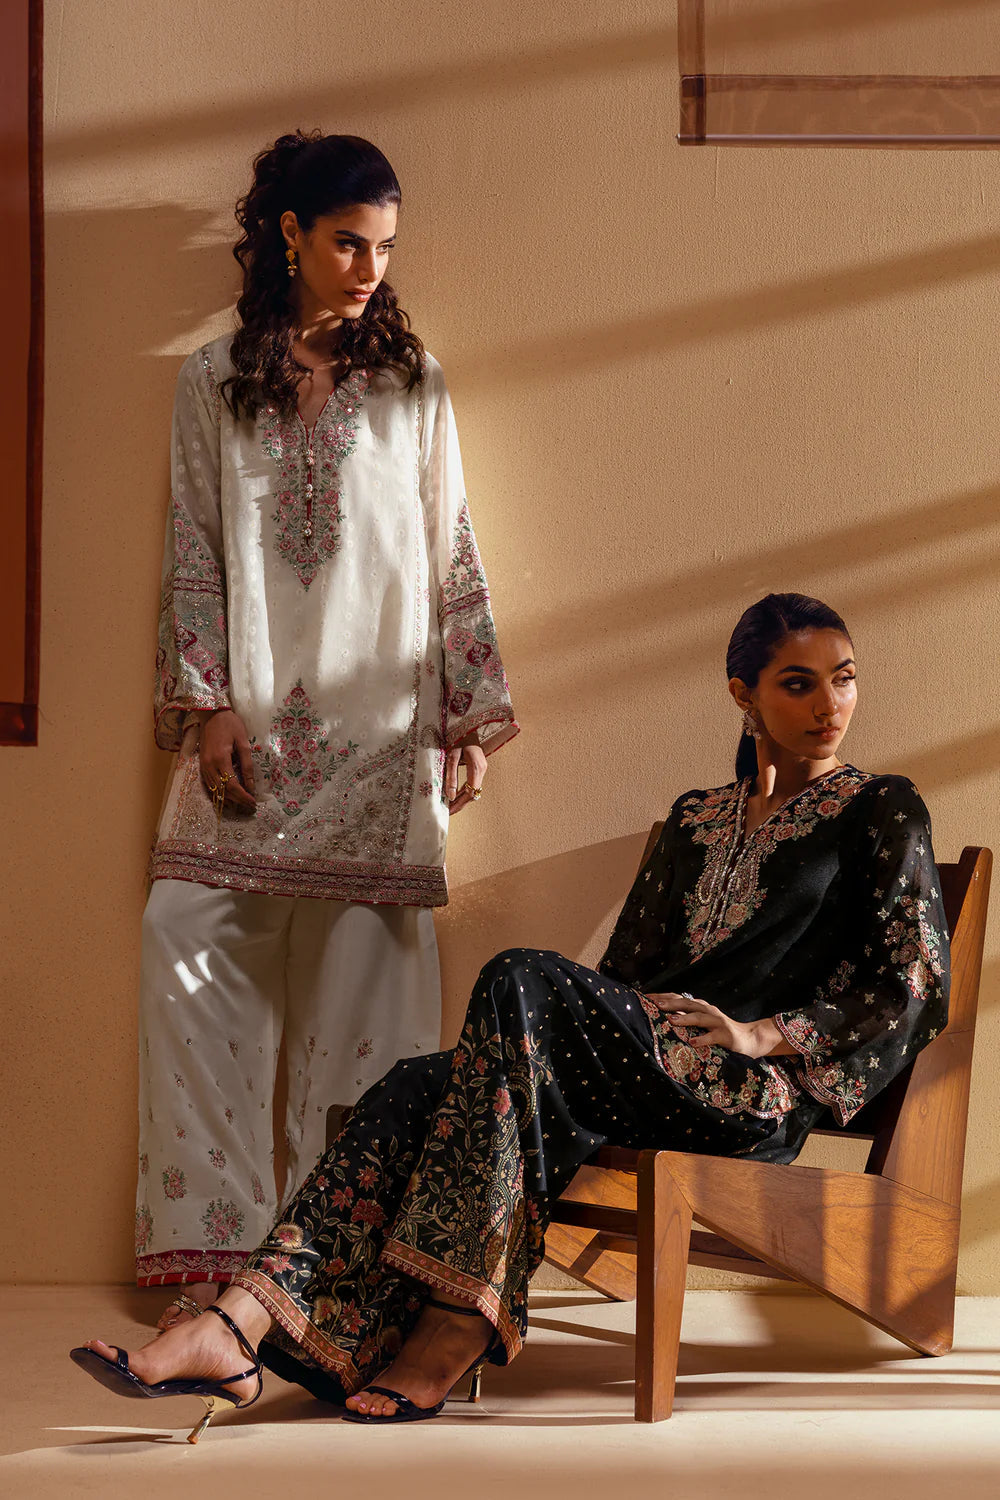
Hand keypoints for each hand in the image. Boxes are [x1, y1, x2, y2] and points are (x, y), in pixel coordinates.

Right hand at [199, 709, 256, 810]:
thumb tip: (251, 785)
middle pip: (223, 791)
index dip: (243, 796)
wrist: (211, 714)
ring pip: (215, 790)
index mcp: (221, 759)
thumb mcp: (243, 742)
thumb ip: (247, 764)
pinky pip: (209, 784)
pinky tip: (228, 795)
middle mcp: (209, 766)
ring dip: (229, 799)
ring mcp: (203, 766)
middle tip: (250, 806)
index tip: (253, 802)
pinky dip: (219, 792)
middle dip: (238, 801)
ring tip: (242, 802)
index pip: (233, 786)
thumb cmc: (230, 724)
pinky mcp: (201, 765)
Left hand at [444, 733, 486, 815]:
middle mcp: (482, 770)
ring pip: (474, 789)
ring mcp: (483, 769)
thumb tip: (450, 796)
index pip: (470, 792)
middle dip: (461, 803)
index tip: (449, 811)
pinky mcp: (480, 768)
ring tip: (450, 806)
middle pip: (473, 793)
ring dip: (463, 798)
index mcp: (476, 767)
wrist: (468, 726)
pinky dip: (465, 790)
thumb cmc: (458, 738)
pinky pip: (473, 783)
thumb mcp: (452, 757)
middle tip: (448, 812)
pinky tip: (456, 795)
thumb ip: (451, 777)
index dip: (460, 803)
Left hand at [647, 993, 778, 1058]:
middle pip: (687, 1004)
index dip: (664, 997)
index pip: (680, 998)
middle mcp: (708, 1011)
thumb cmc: (721, 1031)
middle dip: (671, 1003)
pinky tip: (692, 1043)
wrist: (750, 1038)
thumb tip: (664, 1017)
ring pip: (700, 1018)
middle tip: (655, 1004)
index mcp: (701, 1007)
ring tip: (671, 1020)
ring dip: (685, 1019)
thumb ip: (687, 1019)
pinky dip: (702, 1039)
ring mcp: (718, 1022)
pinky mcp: (726, 1035)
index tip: (647, 997)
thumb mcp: (703, 1023)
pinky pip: (713, 1037)